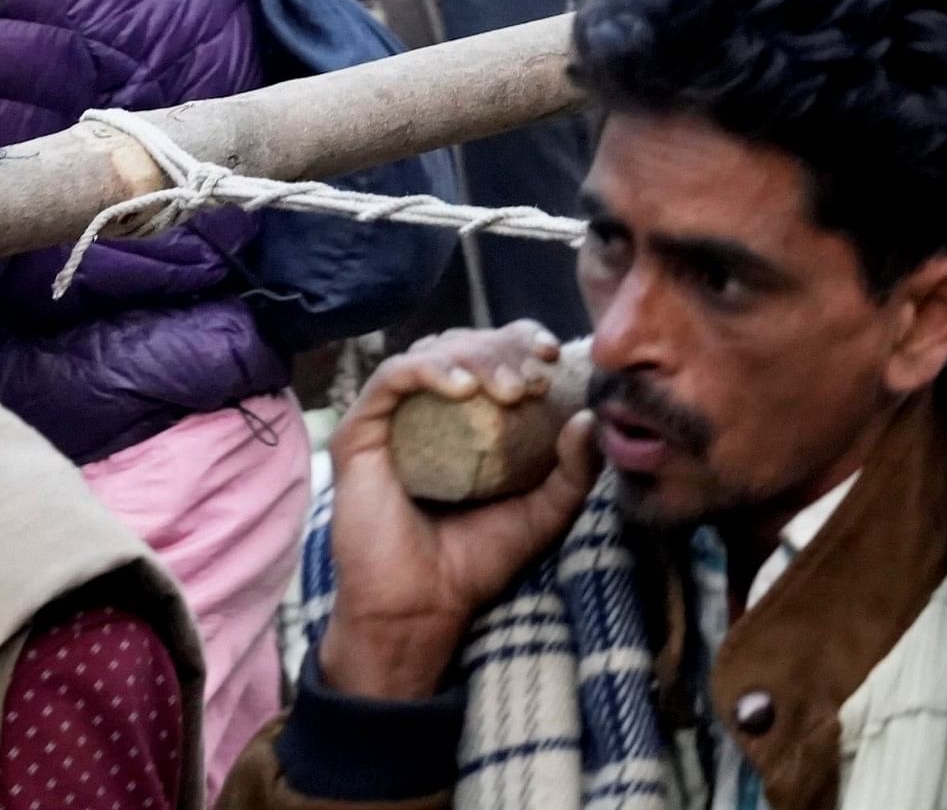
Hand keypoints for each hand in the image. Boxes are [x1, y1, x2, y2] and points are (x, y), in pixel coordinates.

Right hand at [316, 327, 603, 699]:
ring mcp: (389, 419)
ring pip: (430, 352)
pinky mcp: (358, 433)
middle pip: (463, 343)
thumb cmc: (477, 560)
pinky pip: (391, 378)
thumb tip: (587, 417)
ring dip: (476, 356)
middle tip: (532, 379)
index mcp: (465, 419)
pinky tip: (465, 388)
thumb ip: (574, 469)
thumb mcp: (544, 511)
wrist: (424, 606)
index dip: (521, 339)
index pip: (490, 352)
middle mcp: (424, 410)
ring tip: (509, 390)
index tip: (553, 355)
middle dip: (504, 347)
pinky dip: (431, 370)